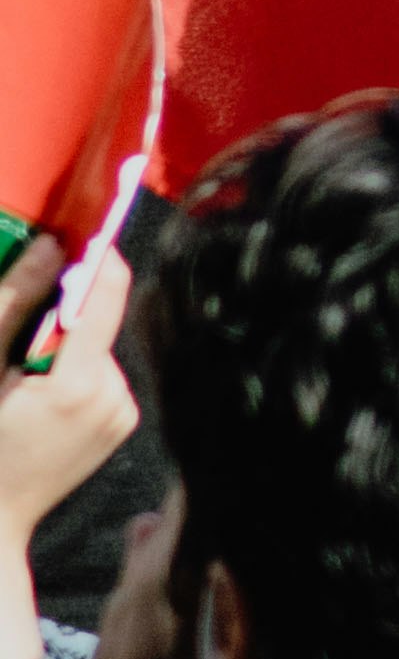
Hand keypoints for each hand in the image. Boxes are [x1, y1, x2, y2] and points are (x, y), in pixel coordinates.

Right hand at [0, 245, 130, 537]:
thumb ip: (16, 305)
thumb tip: (51, 244)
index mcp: (79, 383)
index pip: (106, 290)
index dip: (92, 255)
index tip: (71, 235)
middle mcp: (114, 395)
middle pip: (97, 319)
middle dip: (61, 314)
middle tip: (19, 340)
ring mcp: (122, 413)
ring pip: (97, 346)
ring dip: (66, 346)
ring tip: (23, 380)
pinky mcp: (122, 423)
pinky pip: (101, 374)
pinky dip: (75, 372)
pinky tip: (42, 400)